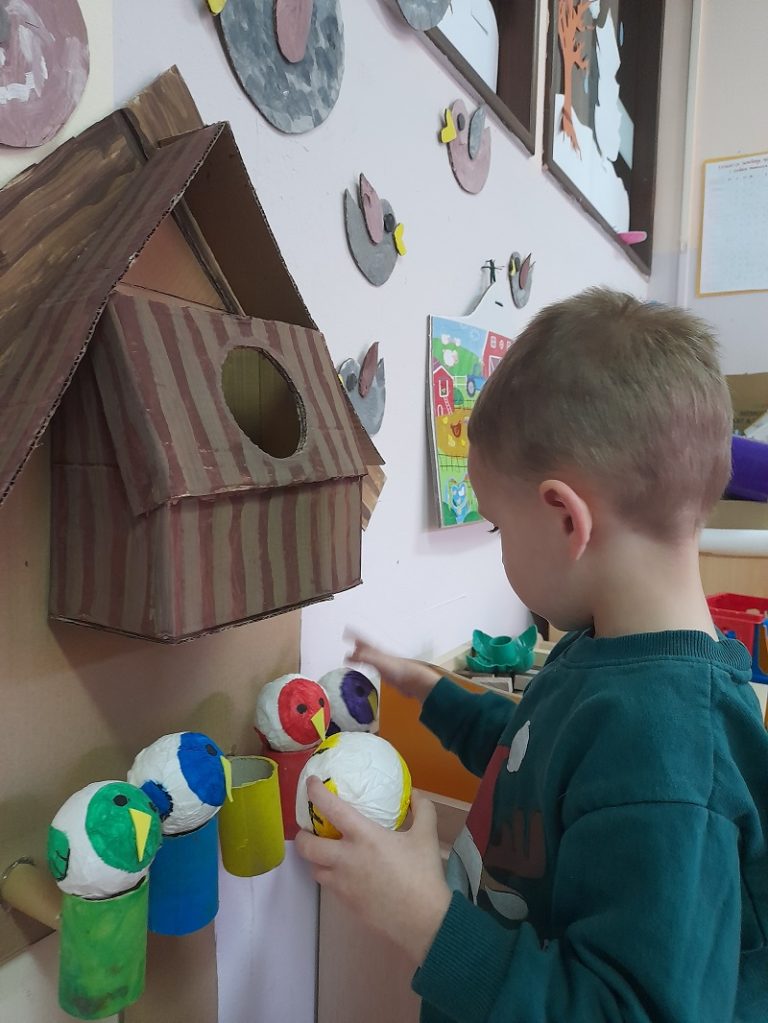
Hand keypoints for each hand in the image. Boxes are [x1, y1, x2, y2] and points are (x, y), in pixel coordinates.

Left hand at [295, 778, 451, 965]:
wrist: (423, 921)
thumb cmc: (423, 875)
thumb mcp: (427, 836)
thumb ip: (422, 809)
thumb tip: (415, 794)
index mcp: (364, 837)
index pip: (331, 808)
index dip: (315, 792)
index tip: (311, 784)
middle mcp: (346, 859)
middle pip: (307, 845)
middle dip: (301, 835)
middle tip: (309, 828)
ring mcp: (343, 883)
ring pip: (313, 869)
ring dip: (315, 858)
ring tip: (325, 851)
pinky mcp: (345, 903)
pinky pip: (329, 885)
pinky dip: (330, 875)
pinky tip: (345, 873)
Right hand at [345, 630, 440, 701]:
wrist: (412, 679)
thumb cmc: (398, 669)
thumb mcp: (377, 661)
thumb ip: (364, 657)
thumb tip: (349, 655)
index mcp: (376, 651)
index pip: (362, 639)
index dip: (354, 634)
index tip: (346, 630)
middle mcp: (379, 655)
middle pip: (365, 646)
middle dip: (356, 642)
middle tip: (349, 638)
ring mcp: (382, 664)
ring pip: (369, 656)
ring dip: (361, 654)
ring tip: (355, 653)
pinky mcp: (386, 673)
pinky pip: (373, 667)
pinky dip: (368, 666)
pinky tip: (370, 669)